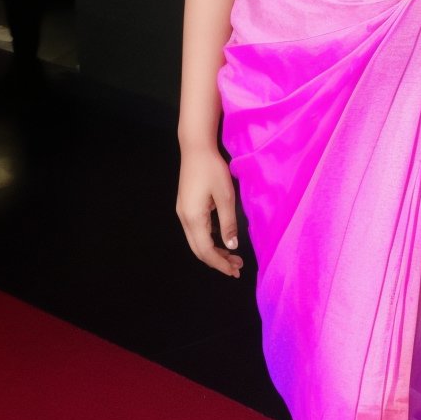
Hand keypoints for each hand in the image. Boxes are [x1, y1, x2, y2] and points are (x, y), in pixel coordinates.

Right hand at [176, 144, 244, 278]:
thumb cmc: (212, 170)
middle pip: (199, 249)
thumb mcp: (226, 196)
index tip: (235, 271)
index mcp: (193, 218)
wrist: (195, 148)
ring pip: (197, 241)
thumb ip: (228, 222)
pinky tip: (222, 238)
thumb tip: (232, 246)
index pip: (206, 251)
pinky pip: (196, 231)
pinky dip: (209, 239)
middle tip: (237, 267)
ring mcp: (183, 213)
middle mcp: (184, 219)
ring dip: (213, 251)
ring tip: (233, 256)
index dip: (220, 264)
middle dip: (217, 261)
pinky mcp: (186, 207)